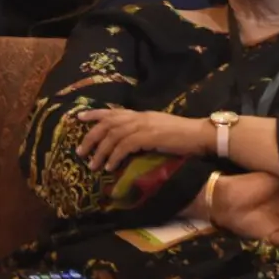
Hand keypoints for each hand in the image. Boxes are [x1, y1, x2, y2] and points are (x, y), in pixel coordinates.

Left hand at [75, 108, 212, 170]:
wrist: (200, 135)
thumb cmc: (181, 135)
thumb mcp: (157, 129)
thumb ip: (142, 132)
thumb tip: (126, 143)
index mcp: (140, 114)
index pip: (112, 111)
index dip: (94, 114)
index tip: (78, 118)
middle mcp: (139, 117)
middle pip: (107, 123)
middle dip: (91, 137)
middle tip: (80, 152)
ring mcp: (144, 125)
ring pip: (113, 135)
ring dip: (100, 151)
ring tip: (93, 165)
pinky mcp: (149, 137)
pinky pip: (125, 146)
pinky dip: (115, 156)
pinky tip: (110, 167)